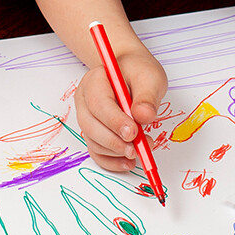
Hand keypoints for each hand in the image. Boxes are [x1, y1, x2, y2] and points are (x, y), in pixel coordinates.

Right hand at [74, 49, 166, 171]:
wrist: (131, 72)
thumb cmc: (137, 72)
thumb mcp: (149, 76)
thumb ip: (147, 96)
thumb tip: (144, 116)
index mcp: (94, 80)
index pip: (99, 104)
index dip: (115, 121)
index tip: (134, 132)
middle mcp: (85, 100)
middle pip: (91, 126)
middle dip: (114, 142)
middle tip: (137, 148)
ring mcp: (87, 118)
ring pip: (93, 141)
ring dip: (115, 152)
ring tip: (139, 151)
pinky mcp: (93, 133)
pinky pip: (96, 152)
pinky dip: (111, 161)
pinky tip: (128, 162)